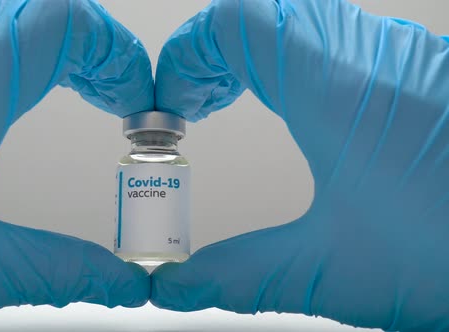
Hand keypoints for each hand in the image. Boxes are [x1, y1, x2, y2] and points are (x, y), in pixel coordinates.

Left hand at [0, 0, 152, 329]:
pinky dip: (28, 58)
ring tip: (93, 97)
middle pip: (45, 7)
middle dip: (100, 50)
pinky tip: (33, 98)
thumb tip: (122, 285)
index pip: (63, 18)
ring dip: (65, 49)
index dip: (116, 51)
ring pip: (11, 16)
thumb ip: (58, 271)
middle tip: (121, 101)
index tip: (136, 102)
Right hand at [152, 0, 448, 329]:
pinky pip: (340, 36)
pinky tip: (293, 105)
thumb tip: (178, 287)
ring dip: (252, 51)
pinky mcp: (424, 72)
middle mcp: (373, 55)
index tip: (173, 103)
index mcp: (337, 88)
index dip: (188, 55)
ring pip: (302, 17)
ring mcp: (406, 56)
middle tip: (195, 105)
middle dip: (212, 54)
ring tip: (229, 100)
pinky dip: (293, 57)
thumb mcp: (332, 271)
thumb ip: (237, 277)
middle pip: (263, 10)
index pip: (236, 21)